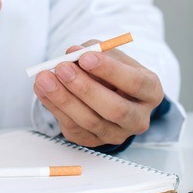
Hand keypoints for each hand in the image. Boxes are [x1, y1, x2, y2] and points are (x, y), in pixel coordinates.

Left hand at [32, 42, 163, 146]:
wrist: (110, 94)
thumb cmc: (113, 72)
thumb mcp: (110, 56)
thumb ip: (94, 51)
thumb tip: (73, 53)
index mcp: (150, 92)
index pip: (136, 83)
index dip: (110, 70)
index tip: (86, 57)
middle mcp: (138, 118)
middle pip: (114, 109)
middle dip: (85, 88)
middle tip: (62, 68)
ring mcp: (116, 134)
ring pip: (90, 121)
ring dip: (64, 98)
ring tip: (45, 78)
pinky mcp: (93, 141)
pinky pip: (72, 127)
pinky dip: (54, 106)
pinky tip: (42, 89)